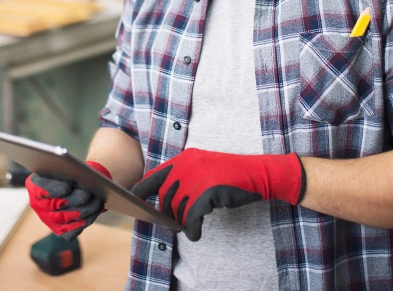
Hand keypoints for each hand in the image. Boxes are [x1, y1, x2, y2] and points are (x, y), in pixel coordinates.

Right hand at [25, 161, 110, 240]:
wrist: (77, 182)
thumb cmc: (71, 172)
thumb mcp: (66, 166)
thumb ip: (66, 170)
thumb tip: (76, 178)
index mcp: (34, 185)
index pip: (39, 188)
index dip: (52, 190)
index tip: (67, 188)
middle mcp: (38, 204)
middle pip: (54, 205)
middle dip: (73, 200)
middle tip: (87, 195)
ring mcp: (47, 219)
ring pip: (65, 218)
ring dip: (83, 211)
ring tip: (96, 202)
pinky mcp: (59, 230)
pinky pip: (71, 231)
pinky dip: (85, 221)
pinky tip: (95, 211)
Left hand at [131, 148, 304, 240]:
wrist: (258, 173)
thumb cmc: (230, 175)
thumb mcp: (203, 168)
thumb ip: (183, 178)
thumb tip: (162, 200)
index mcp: (184, 158)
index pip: (153, 176)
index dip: (141, 191)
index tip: (134, 202)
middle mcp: (187, 165)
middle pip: (165, 197)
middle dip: (169, 214)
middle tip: (176, 224)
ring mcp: (197, 177)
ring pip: (179, 209)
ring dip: (183, 223)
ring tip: (191, 227)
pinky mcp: (208, 191)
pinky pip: (192, 218)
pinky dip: (192, 230)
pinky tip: (196, 233)